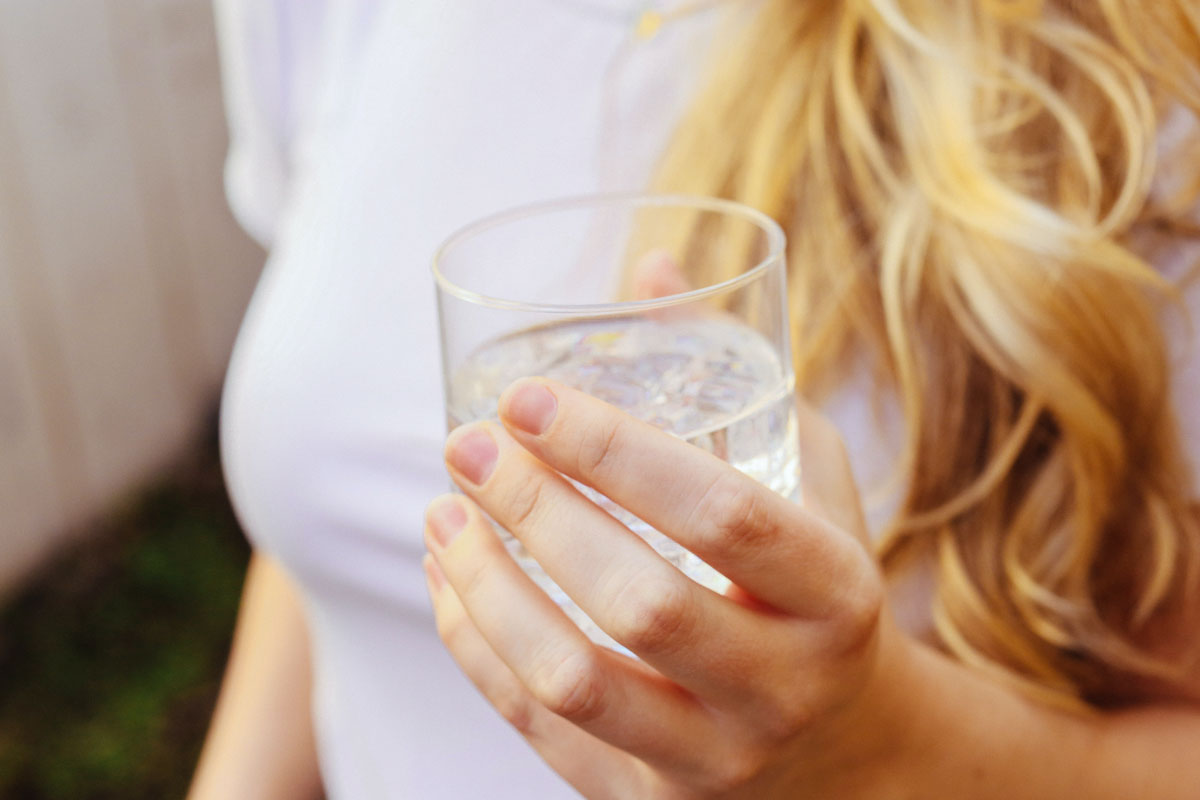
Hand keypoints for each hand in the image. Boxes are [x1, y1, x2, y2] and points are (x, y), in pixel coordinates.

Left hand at [423, 380, 919, 798]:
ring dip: (486, 589)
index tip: (529, 395)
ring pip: (575, 680)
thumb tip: (648, 265)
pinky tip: (446, 580)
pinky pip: (541, 730)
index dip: (617, 452)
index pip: (725, 516)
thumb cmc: (820, 590)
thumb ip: (734, 376)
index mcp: (836, 596)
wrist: (850, 752)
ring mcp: (713, 759)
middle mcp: (781, 686)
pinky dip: (477, 648)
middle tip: (468, 444)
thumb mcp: (809, 480)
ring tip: (439, 512)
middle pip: (640, 602)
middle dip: (535, 511)